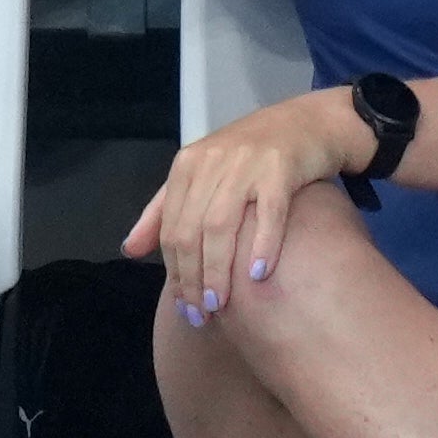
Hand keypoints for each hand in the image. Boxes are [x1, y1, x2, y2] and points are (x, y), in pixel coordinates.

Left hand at [128, 93, 373, 321]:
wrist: (308, 122)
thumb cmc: (251, 156)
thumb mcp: (201, 175)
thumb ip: (163, 211)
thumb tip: (129, 251)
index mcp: (187, 166)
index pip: (171, 228)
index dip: (175, 272)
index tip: (183, 308)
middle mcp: (211, 163)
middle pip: (191, 230)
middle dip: (191, 278)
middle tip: (200, 315)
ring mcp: (246, 164)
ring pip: (221, 224)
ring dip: (217, 269)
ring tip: (219, 304)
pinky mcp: (281, 168)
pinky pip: (269, 211)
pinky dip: (262, 243)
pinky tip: (258, 274)